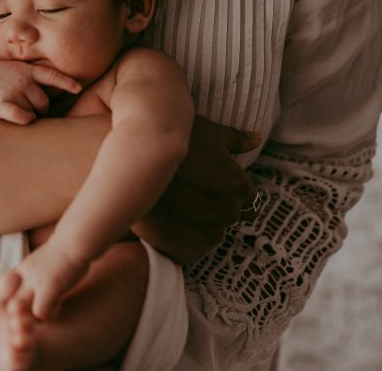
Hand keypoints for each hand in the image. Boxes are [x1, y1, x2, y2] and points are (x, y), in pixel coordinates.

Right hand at [0, 59, 81, 124]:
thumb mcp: (18, 69)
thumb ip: (35, 78)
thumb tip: (56, 94)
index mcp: (28, 70)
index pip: (52, 76)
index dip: (66, 83)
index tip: (78, 88)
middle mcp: (22, 79)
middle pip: (44, 103)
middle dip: (41, 111)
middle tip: (32, 112)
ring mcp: (12, 90)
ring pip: (33, 112)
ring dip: (29, 116)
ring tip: (15, 109)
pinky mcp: (1, 103)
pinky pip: (20, 116)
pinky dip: (25, 119)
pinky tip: (25, 119)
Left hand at [7, 239, 88, 320]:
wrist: (75, 241)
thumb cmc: (65, 252)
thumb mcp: (42, 262)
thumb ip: (35, 274)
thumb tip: (37, 283)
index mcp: (21, 270)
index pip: (5, 292)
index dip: (15, 301)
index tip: (30, 302)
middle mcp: (23, 276)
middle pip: (9, 302)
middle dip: (20, 313)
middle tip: (35, 313)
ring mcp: (34, 281)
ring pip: (20, 309)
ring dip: (33, 316)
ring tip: (45, 311)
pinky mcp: (48, 287)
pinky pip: (40, 312)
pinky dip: (48, 314)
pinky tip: (57, 307)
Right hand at [132, 116, 260, 262]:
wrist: (124, 164)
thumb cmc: (166, 141)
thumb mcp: (205, 131)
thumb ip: (234, 139)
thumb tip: (257, 139)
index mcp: (237, 184)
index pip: (247, 196)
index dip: (228, 187)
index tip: (208, 181)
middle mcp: (227, 211)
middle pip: (230, 214)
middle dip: (215, 205)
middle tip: (188, 192)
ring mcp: (207, 233)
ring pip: (214, 234)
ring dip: (201, 224)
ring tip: (176, 206)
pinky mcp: (186, 250)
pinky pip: (194, 250)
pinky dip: (184, 240)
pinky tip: (169, 221)